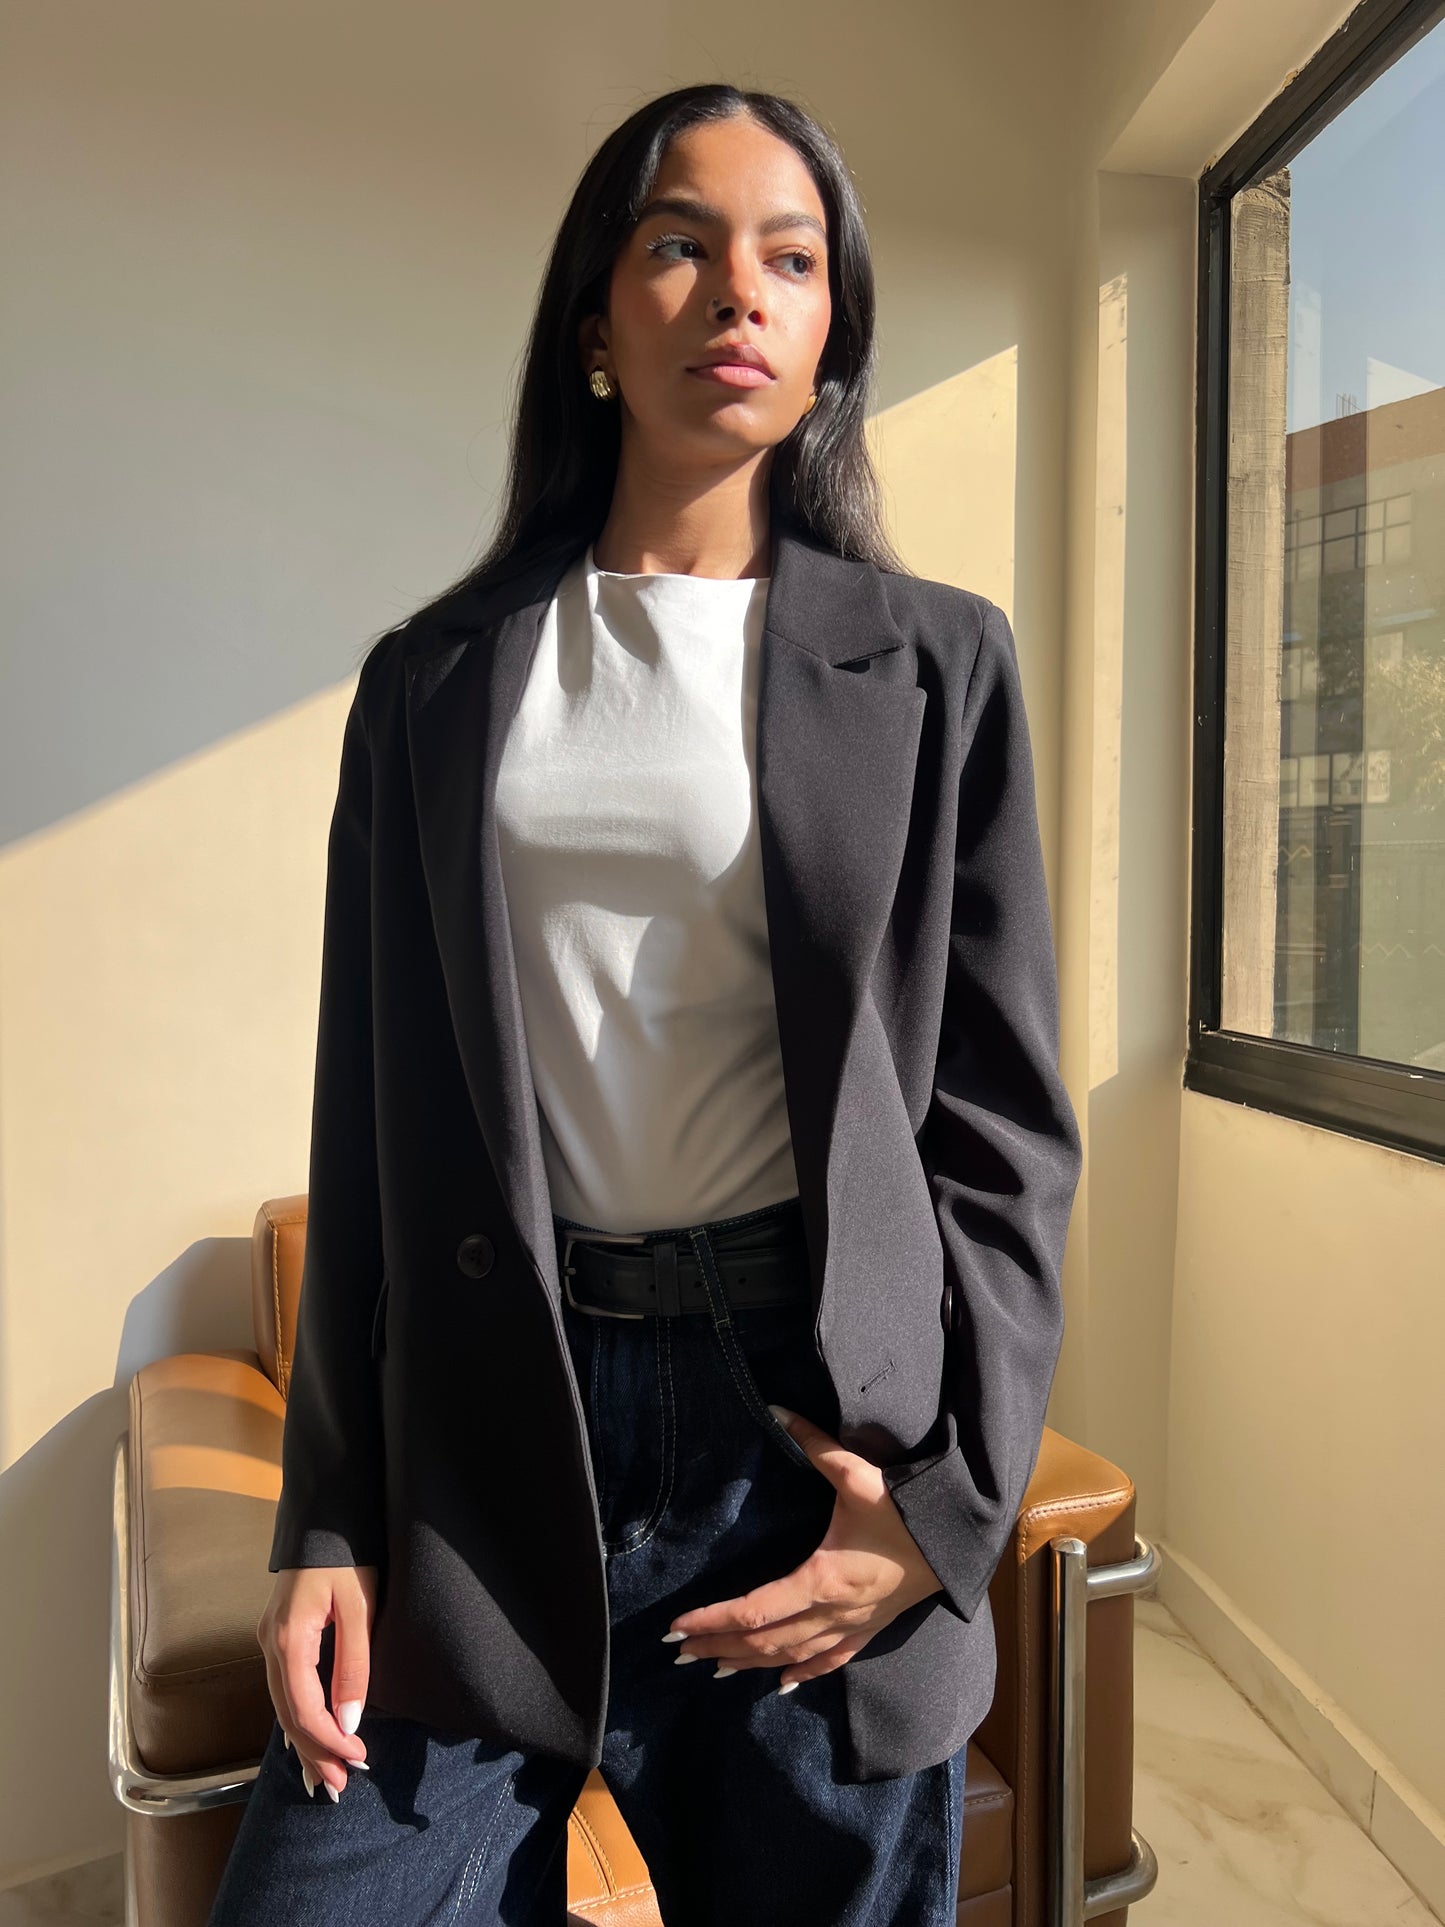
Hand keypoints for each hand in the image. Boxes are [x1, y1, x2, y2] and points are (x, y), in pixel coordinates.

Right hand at [258, 1565, 376, 1797]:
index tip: (357, 1759)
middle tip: (338, 1787)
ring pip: (282, 1704)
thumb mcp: (360, 1607)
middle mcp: (270, 1645)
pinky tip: (308, 1738)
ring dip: (304, 1740)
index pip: (303, 1709)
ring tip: (326, 1774)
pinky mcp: (278, 1636)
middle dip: (312, 1752)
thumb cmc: (347, 1554)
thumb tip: (349, 1721)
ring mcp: (269, 1640)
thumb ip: (353, 1664)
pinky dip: (298, 1717)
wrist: (326, 1514)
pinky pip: (284, 1687)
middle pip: (286, 1714)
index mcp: (288, 1639)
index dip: (328, 1740)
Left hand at [663, 1406, 944, 1688]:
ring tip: (713, 1668)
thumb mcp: (857, 1475)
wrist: (957, 1540)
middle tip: (678, 1653)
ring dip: (750, 1664)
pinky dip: (802, 1674)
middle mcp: (831, 1613)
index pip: (753, 1611)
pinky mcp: (869, 1630)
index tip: (677, 1625)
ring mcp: (851, 1627)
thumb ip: (813, 1443)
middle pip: (764, 1642)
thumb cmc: (906, 1509)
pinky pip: (830, 1661)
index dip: (712, 1621)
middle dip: (718, 1647)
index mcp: (821, 1579)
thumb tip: (775, 1410)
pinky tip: (782, 1685)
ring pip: (791, 1657)